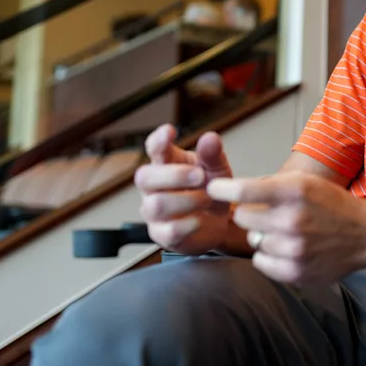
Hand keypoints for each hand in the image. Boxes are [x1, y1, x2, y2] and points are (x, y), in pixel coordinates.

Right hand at [135, 124, 234, 254]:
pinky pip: (168, 231)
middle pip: (144, 177)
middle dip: (174, 175)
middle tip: (200, 176)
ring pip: (156, 205)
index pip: (154, 148)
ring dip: (186, 200)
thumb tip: (210, 138)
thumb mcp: (217, 168)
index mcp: (166, 164)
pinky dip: (188, 224)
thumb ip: (213, 154)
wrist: (220, 222)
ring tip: (207, 199)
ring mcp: (155, 212)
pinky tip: (200, 219)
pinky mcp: (162, 235)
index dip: (158, 140)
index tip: (170, 131)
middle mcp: (154, 187)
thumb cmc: (211, 188)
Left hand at [207, 172, 365, 282]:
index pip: (243, 190)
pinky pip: (260, 261)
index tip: (212, 189)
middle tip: (265, 213)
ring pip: (253, 240)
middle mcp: (293, 219)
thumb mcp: (306, 181)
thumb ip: (271, 183)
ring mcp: (294, 249)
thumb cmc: (332, 204)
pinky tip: (287, 248)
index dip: (221, 189)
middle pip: (242, 217)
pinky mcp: (295, 272)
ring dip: (263, 235)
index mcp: (295, 191)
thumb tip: (232, 188)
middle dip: (249, 213)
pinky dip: (269, 255)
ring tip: (286, 231)